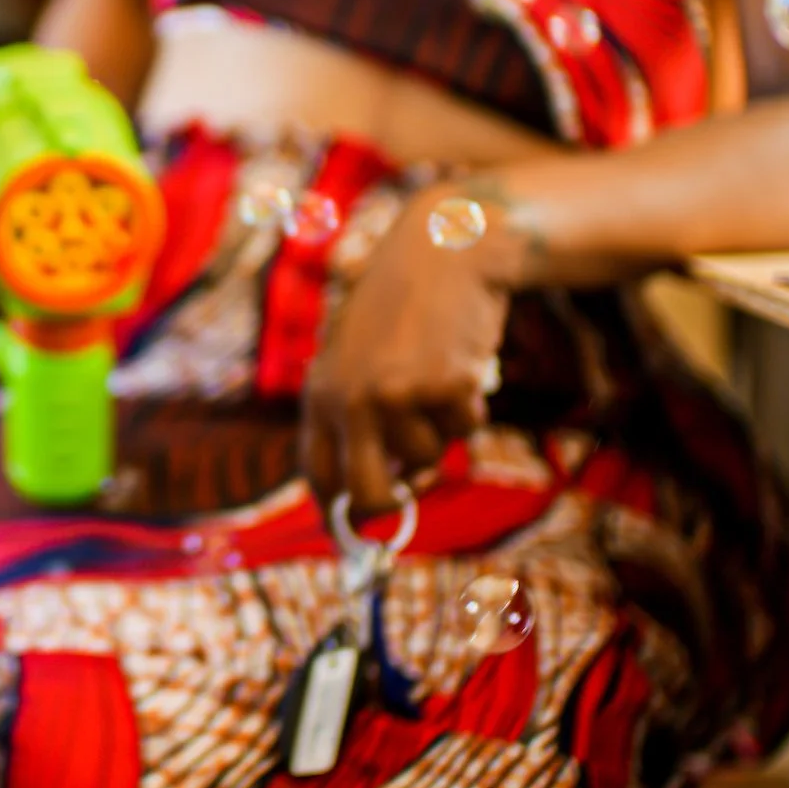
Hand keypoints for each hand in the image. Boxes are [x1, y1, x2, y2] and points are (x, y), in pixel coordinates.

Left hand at [301, 186, 512, 513]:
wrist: (443, 251)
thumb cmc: (404, 308)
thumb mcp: (360, 358)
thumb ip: (358, 415)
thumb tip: (381, 492)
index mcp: (320, 392)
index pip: (317, 473)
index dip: (337, 512)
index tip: (354, 536)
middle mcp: (350, 401)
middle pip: (369, 495)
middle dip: (391, 511)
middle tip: (410, 496)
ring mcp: (397, 396)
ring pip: (429, 459)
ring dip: (442, 432)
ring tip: (436, 378)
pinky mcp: (443, 388)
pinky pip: (466, 429)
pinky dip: (471, 407)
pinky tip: (460, 364)